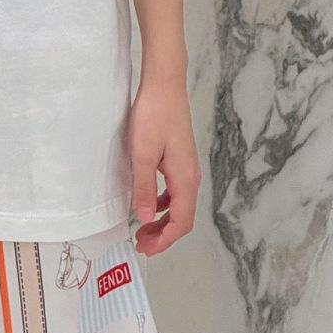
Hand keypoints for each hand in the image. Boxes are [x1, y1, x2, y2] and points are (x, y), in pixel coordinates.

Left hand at [127, 75, 201, 255]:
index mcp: (185, 178)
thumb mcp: (142, 153)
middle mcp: (191, 176)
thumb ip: (144, 188)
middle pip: (182, 217)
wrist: (165, 84)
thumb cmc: (154, 114)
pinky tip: (149, 202)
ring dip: (163, 220)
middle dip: (163, 234)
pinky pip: (175, 190)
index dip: (164, 240)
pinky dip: (163, 203)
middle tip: (141, 243)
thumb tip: (144, 218)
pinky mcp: (180, 158)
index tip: (145, 248)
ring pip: (179, 204)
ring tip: (143, 228)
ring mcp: (187, 166)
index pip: (181, 222)